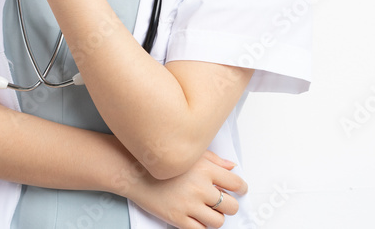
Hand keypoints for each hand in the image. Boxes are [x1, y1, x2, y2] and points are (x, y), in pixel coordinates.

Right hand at [114, 150, 247, 228]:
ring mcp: (189, 204)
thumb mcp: (189, 153)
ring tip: (207, 210)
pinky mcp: (178, 218)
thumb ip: (213, 160)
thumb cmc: (160, 160)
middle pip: (231, 206)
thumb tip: (231, 168)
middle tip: (223, 202)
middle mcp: (200, 187)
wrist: (133, 170)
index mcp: (205, 169)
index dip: (241, 188)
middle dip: (229, 205)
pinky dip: (201, 226)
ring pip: (218, 221)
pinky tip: (196, 217)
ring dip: (215, 217)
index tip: (239, 190)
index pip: (236, 183)